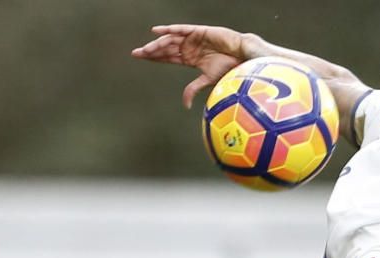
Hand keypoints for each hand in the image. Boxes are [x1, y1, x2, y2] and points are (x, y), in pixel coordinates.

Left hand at [132, 24, 260, 107]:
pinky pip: (183, 29)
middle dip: (151, 50)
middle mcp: (189, 47)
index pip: (168, 57)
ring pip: (171, 40)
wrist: (242, 58)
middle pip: (166, 48)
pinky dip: (171, 29)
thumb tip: (184, 105)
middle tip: (136, 53)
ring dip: (158, 44)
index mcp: (190, 58)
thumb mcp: (207, 80)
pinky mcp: (200, 31)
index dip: (154, 57)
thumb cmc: (229, 68)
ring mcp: (194, 38)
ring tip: (146, 49)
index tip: (140, 57)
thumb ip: (193, 89)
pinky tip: (158, 31)